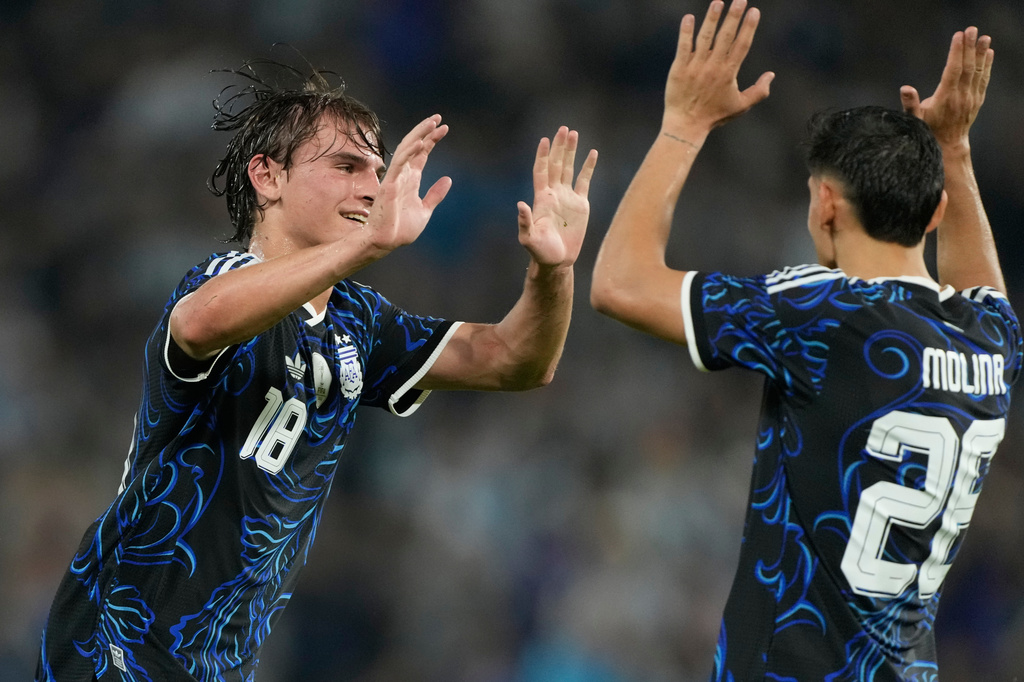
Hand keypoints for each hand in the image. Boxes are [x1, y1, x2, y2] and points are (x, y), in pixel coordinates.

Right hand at [367, 114, 451, 251]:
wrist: (387, 242)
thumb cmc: (401, 229)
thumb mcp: (425, 210)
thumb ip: (435, 195)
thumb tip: (448, 179)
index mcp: (412, 179)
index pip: (422, 153)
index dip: (432, 139)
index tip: (444, 128)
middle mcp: (403, 174)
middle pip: (415, 146)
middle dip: (426, 130)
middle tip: (438, 118)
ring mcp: (396, 178)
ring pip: (407, 149)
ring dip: (420, 134)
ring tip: (432, 122)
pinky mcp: (390, 184)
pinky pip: (400, 164)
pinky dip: (410, 152)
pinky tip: (421, 142)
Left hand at [517, 127, 597, 267]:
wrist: (557, 261)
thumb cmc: (540, 252)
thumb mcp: (529, 239)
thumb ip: (524, 222)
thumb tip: (520, 205)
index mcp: (542, 198)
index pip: (541, 171)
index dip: (542, 155)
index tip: (544, 140)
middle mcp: (554, 193)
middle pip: (556, 164)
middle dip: (559, 147)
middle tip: (563, 128)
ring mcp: (567, 197)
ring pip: (569, 168)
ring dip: (571, 151)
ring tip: (574, 133)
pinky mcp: (580, 205)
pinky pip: (584, 181)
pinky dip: (588, 167)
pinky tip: (592, 153)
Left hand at [663, 0, 772, 135]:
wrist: (686, 125)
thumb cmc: (714, 116)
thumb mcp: (740, 106)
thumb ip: (759, 91)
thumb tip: (771, 75)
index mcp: (729, 73)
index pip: (742, 45)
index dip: (749, 27)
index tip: (754, 11)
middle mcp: (713, 67)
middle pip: (726, 36)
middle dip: (734, 16)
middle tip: (740, 0)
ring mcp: (695, 66)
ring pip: (705, 38)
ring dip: (711, 18)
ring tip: (717, 2)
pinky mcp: (679, 69)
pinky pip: (683, 47)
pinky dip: (685, 32)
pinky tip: (689, 17)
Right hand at [900, 27, 992, 150]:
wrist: (948, 145)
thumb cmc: (928, 131)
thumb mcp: (914, 120)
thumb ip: (910, 104)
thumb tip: (905, 88)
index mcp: (946, 98)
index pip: (953, 70)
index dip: (956, 52)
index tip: (959, 36)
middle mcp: (961, 96)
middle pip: (967, 67)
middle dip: (970, 47)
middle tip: (972, 30)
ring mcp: (971, 98)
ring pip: (977, 72)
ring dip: (981, 53)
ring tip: (984, 38)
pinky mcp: (977, 100)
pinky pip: (983, 80)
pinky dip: (987, 65)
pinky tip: (989, 54)